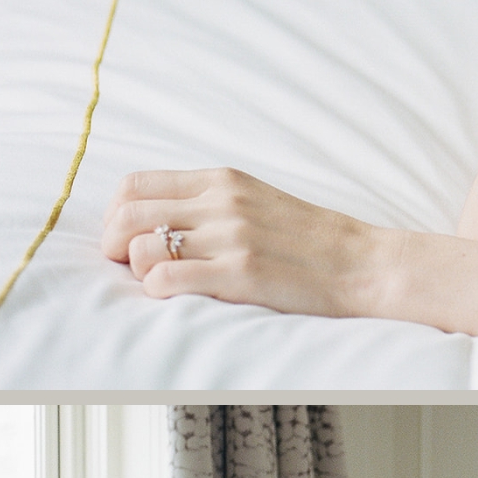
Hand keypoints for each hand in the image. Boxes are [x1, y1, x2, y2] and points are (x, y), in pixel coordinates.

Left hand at [101, 168, 396, 319]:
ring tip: (161, 282)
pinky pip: (167, 280)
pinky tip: (176, 297)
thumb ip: (210, 204)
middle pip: (127, 215)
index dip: (116, 215)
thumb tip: (155, 223)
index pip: (136, 186)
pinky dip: (157, 292)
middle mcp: (221, 203)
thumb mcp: (258, 202)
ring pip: (142, 249)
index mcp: (222, 180)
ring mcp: (231, 237)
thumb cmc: (311, 243)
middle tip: (127, 266)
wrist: (364, 264)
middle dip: (113, 245)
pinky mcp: (241, 273)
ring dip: (139, 271)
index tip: (126, 239)